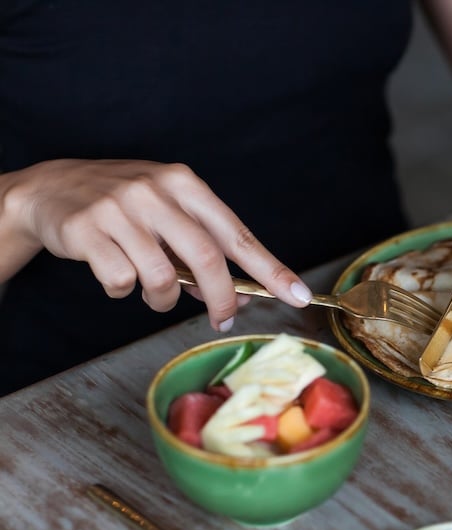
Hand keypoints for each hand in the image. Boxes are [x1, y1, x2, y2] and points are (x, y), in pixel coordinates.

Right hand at [0, 159, 311, 330]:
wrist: (50, 188)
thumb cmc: (123, 205)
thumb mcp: (167, 210)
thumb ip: (201, 244)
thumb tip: (239, 293)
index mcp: (184, 184)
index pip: (237, 235)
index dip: (271, 269)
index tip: (299, 296)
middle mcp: (155, 191)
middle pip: (207, 259)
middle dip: (222, 299)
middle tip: (224, 319)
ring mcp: (119, 208)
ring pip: (162, 277)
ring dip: (163, 300)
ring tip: (154, 293)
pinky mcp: (87, 229)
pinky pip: (122, 282)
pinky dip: (123, 290)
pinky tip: (115, 274)